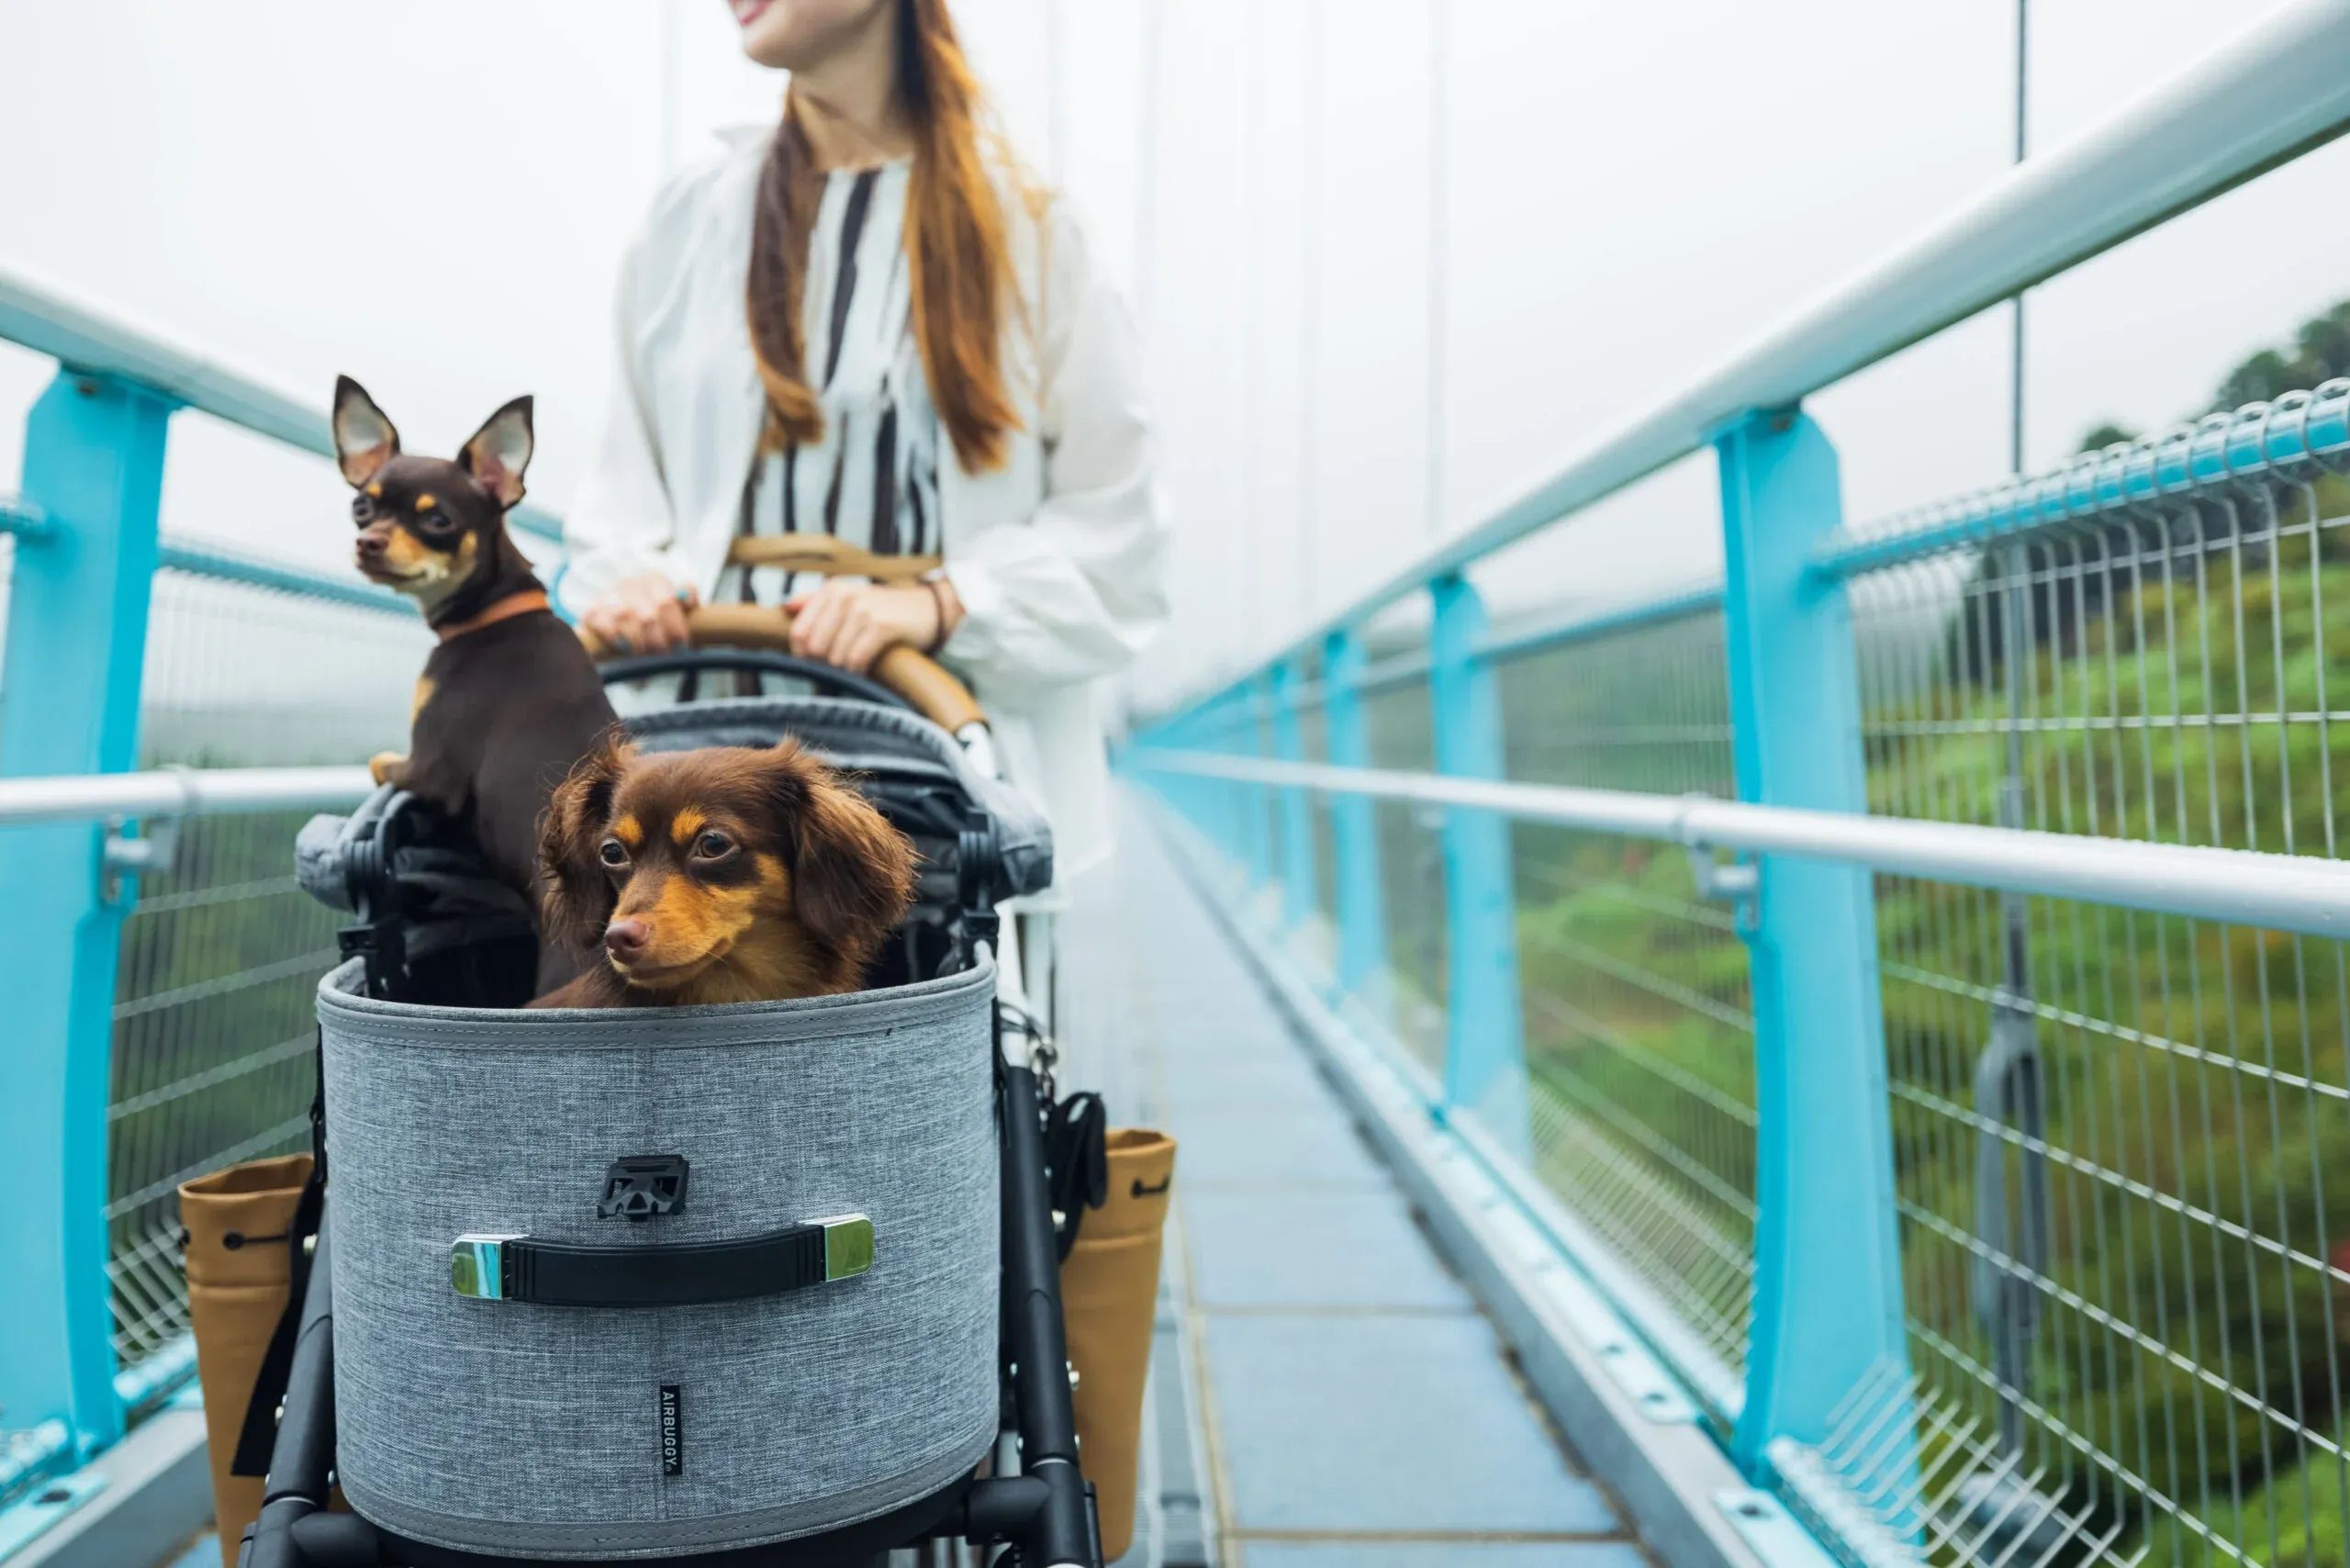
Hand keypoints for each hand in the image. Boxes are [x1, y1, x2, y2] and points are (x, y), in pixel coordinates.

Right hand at [583, 573, 696, 654]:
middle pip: (647, 615)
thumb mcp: (681, 609)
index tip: (681, 644)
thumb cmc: (662, 620)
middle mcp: (630, 583)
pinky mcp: (593, 612)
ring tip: (647, 653)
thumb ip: (687, 599)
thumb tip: (687, 596)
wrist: (630, 626)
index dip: (675, 627)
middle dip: (659, 640)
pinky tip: (625, 647)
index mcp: (654, 579)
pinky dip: (616, 639)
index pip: (666, 601)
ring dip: (638, 642)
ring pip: (625, 618)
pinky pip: (603, 625)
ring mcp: (609, 596)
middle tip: (664, 654)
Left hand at [787, 579, 961, 673]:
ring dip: (846, 670)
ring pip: (835, 657)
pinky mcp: (881, 626)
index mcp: (831, 590)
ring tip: (858, 665)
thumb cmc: (884, 609)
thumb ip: (816, 602)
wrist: (928, 609)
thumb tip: (785, 607)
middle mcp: (843, 596)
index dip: (803, 655)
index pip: (798, 632)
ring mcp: (863, 610)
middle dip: (826, 664)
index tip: (818, 663)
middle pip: (814, 648)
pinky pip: (856, 659)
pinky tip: (868, 667)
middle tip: (842, 666)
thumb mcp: (849, 599)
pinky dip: (860, 671)